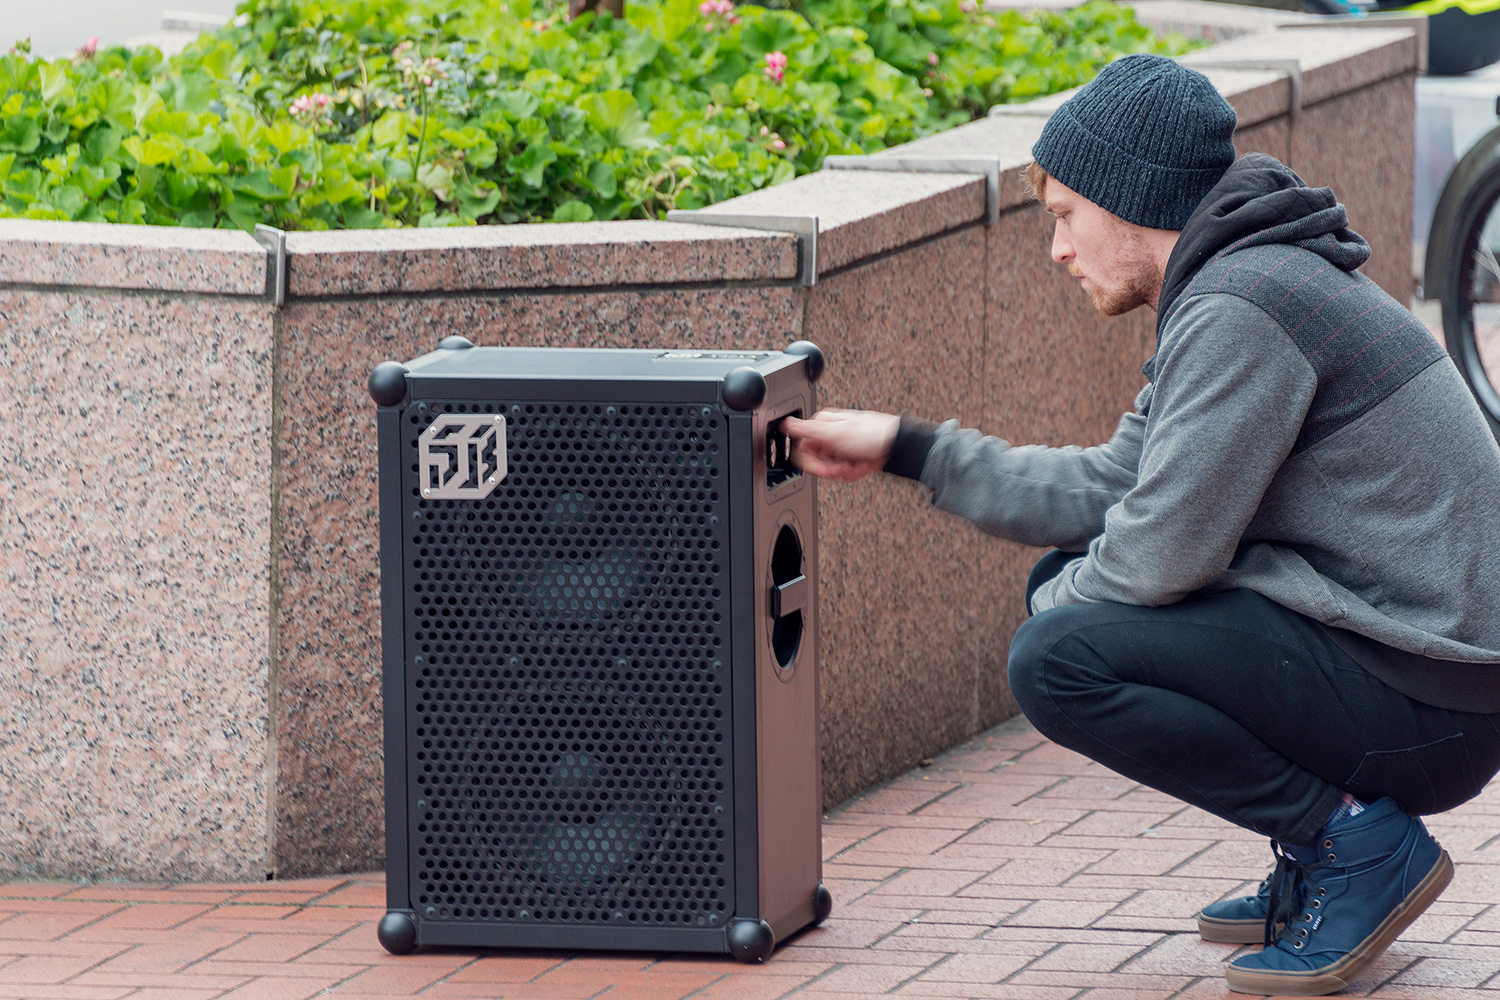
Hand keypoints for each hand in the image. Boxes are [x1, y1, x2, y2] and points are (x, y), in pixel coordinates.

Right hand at [781, 409, 899, 481]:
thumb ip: (808, 429)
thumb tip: (785, 422)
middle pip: (816, 461)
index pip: (802, 449)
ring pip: (830, 469)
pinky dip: (854, 472)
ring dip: (845, 471)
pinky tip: (863, 465)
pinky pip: (844, 472)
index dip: (812, 463)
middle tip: (843, 467)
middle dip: (831, 468)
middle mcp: (830, 435)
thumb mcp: (836, 433)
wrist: (898, 446)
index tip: (824, 468)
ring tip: (857, 464)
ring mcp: (841, 447)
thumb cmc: (872, 435)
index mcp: (822, 425)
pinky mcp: (851, 458)